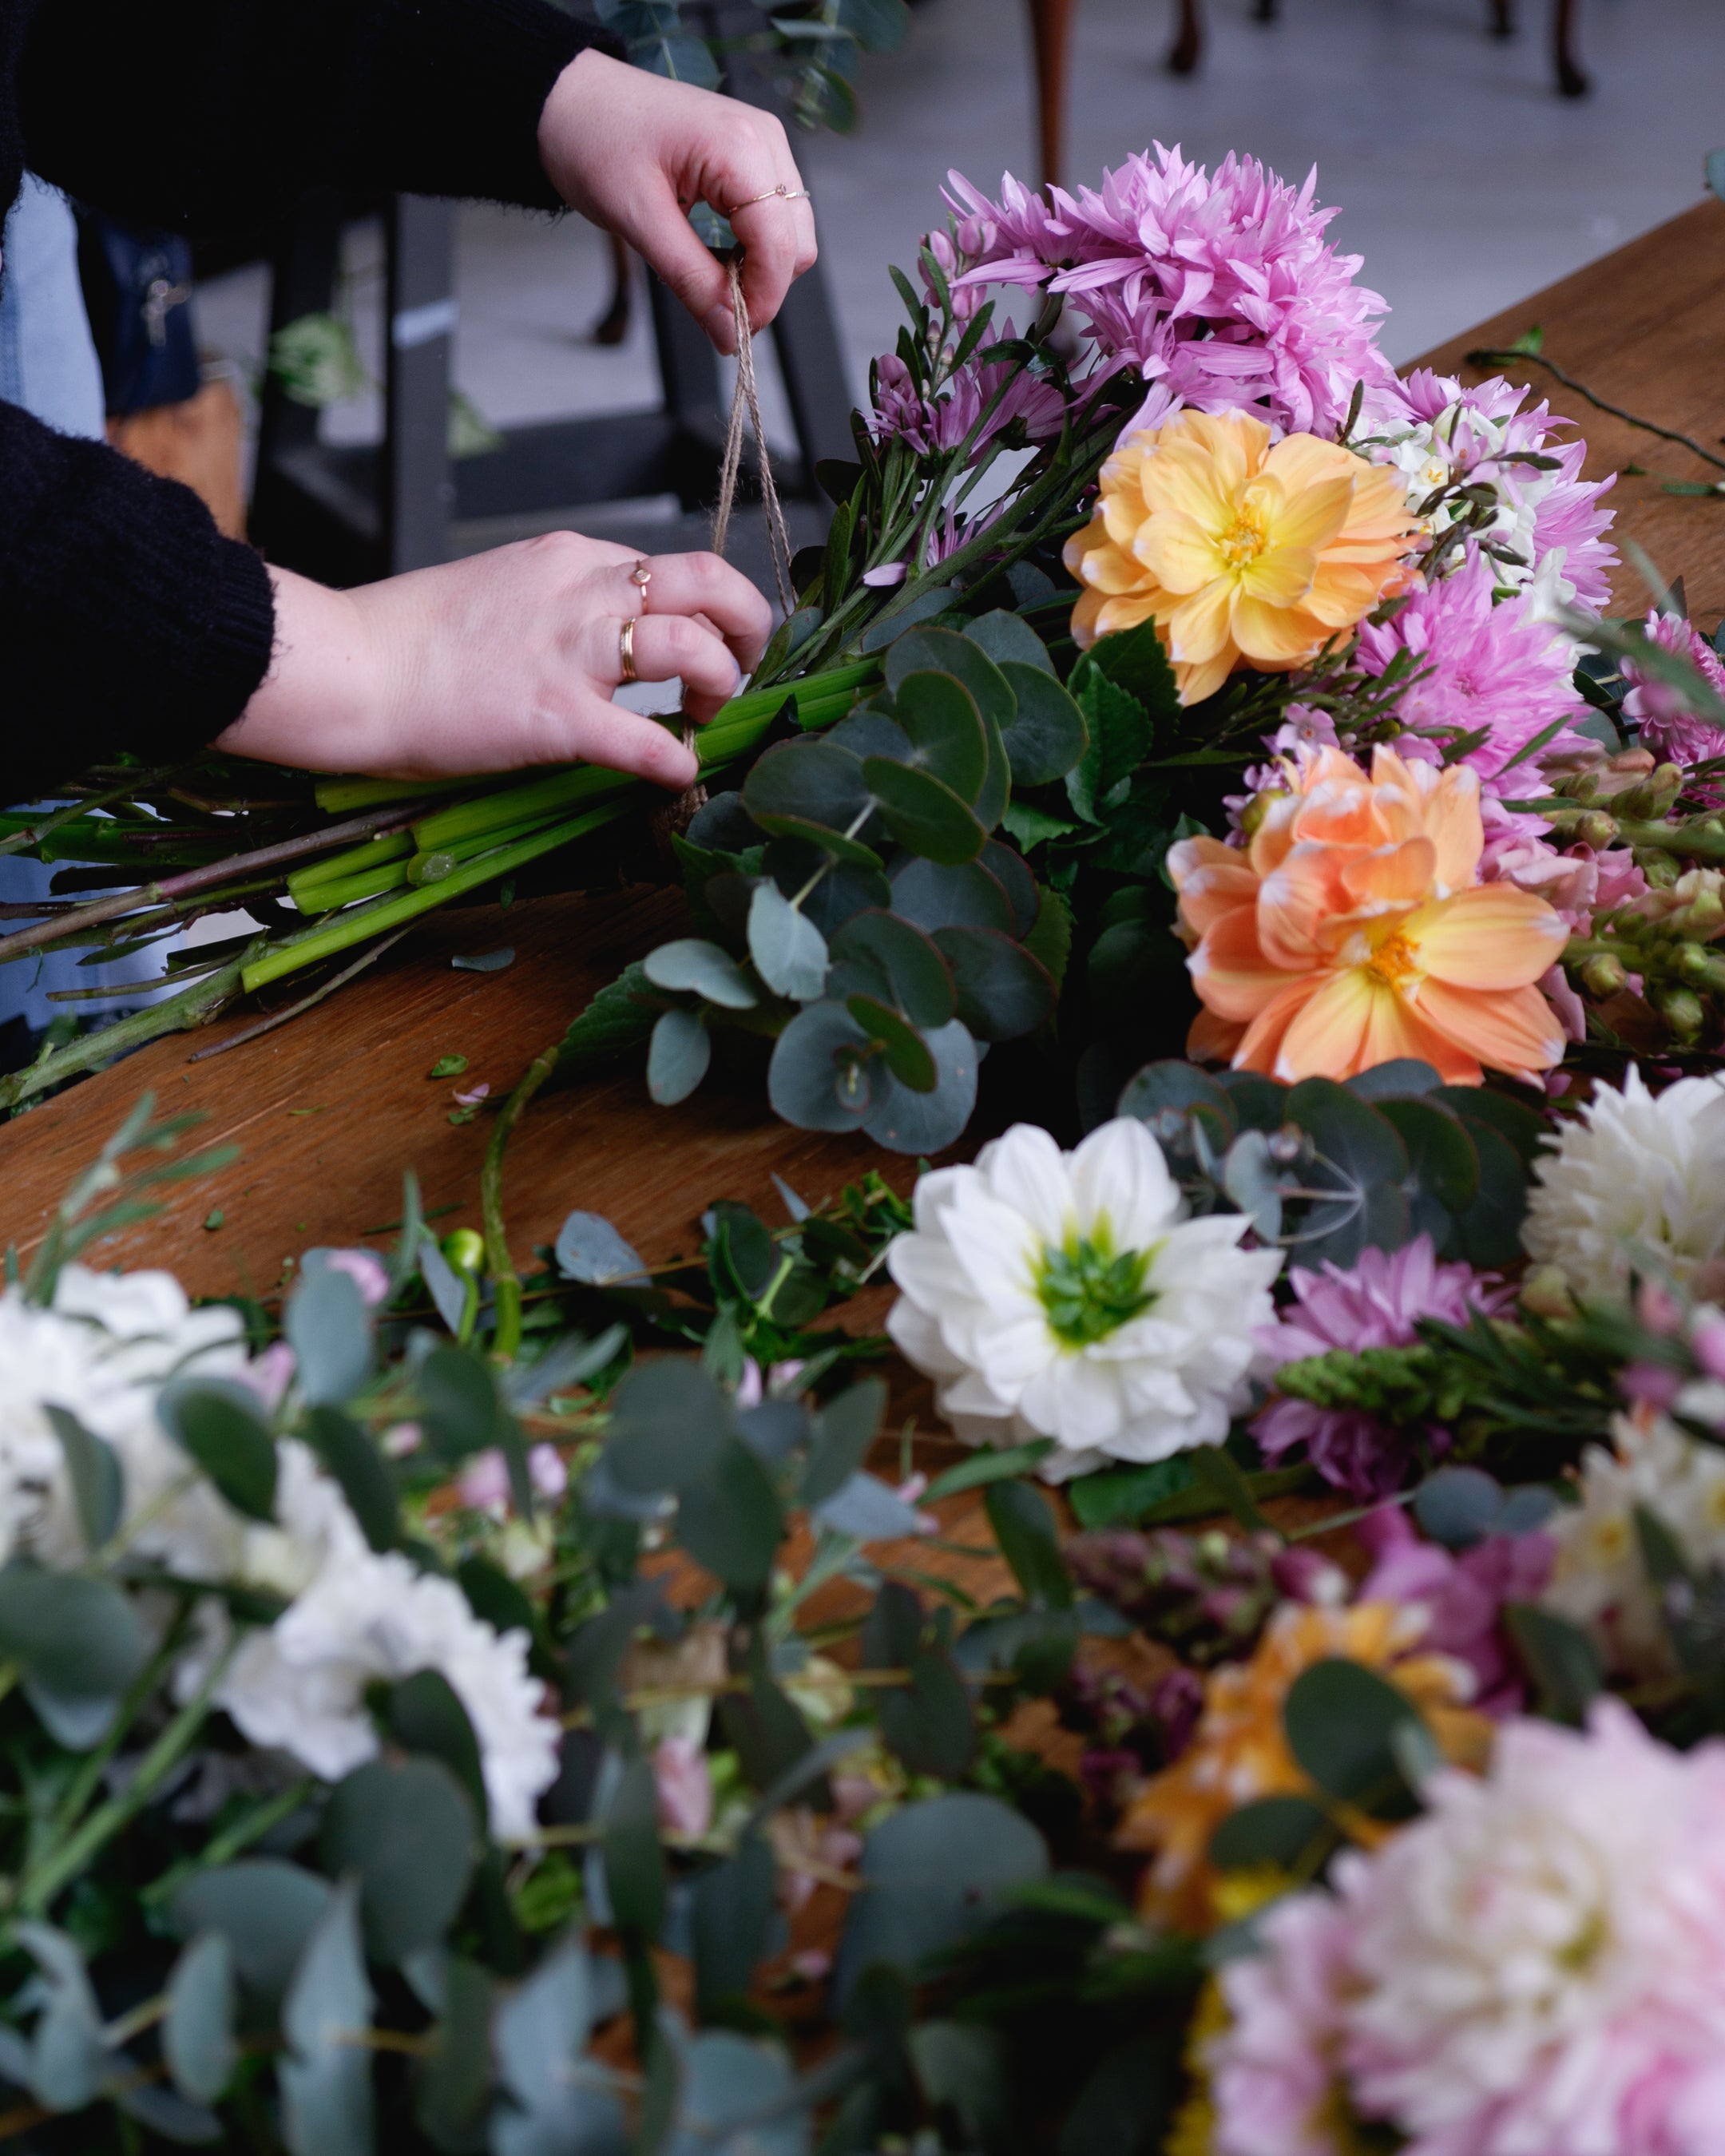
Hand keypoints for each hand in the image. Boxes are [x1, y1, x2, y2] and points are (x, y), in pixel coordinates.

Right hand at [215, 534, 773, 787]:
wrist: (347, 668)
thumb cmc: (407, 642)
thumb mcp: (499, 592)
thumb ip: (558, 607)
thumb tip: (601, 649)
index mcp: (570, 558)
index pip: (667, 568)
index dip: (705, 609)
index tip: (708, 643)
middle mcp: (585, 590)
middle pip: (711, 582)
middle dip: (749, 627)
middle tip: (743, 673)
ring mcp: (574, 652)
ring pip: (696, 649)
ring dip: (722, 689)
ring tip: (705, 720)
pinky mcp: (556, 715)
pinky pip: (647, 740)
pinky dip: (677, 761)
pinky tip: (678, 774)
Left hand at [538, 50, 816, 352]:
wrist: (570, 98)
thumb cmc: (593, 140)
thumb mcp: (638, 221)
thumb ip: (690, 280)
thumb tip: (729, 334)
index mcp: (741, 147)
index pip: (781, 246)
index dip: (761, 300)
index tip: (729, 333)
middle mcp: (765, 140)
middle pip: (796, 243)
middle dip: (762, 287)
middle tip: (712, 306)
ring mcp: (763, 144)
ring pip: (791, 234)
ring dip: (757, 269)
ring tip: (706, 273)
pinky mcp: (753, 155)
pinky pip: (772, 217)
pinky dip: (750, 248)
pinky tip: (713, 252)